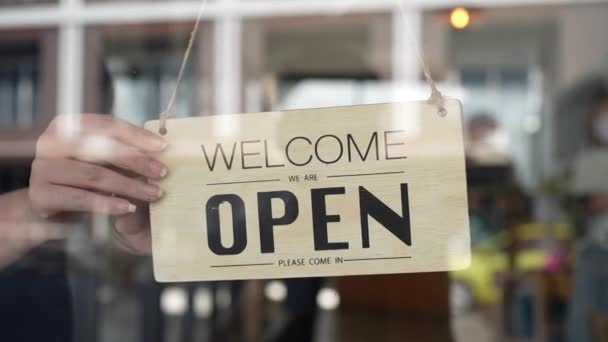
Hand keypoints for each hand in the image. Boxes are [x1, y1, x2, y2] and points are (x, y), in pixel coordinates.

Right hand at [28, 114, 167, 252]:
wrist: (49, 210)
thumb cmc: (84, 180)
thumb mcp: (103, 161)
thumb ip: (123, 151)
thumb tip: (161, 148)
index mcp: (67, 125)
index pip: (106, 124)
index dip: (136, 134)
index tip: (163, 146)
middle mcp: (50, 142)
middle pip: (101, 148)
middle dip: (137, 160)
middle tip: (162, 173)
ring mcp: (42, 168)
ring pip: (94, 174)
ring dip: (129, 185)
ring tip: (154, 194)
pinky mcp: (40, 194)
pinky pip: (80, 198)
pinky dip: (108, 203)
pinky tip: (129, 208)